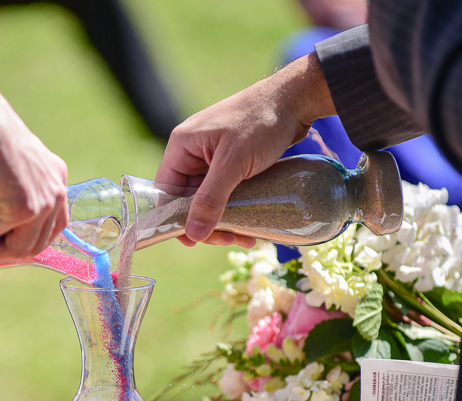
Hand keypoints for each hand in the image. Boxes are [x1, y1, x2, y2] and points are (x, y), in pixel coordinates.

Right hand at [0, 88, 69, 262]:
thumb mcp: (7, 159)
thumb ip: (11, 176)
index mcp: (57, 179)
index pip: (50, 226)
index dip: (23, 241)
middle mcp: (57, 192)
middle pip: (37, 243)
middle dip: (3, 254)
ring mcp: (44, 203)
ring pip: (18, 248)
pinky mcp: (24, 209)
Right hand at [156, 53, 335, 245]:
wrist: (296, 98)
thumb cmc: (260, 122)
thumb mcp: (233, 163)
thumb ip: (211, 199)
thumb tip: (193, 236)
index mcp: (182, 147)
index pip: (165, 192)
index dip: (176, 219)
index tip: (195, 241)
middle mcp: (193, 152)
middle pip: (188, 200)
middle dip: (207, 224)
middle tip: (230, 240)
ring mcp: (213, 157)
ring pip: (210, 200)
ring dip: (225, 222)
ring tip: (246, 237)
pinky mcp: (233, 161)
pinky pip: (227, 193)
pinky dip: (237, 210)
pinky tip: (252, 225)